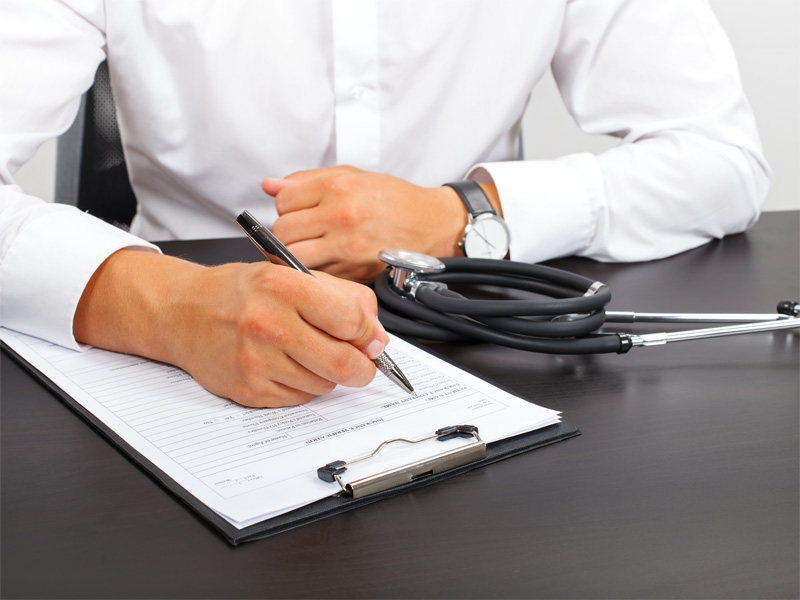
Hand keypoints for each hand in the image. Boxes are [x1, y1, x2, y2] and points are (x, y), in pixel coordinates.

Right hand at [74, 250, 388, 406]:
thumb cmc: (241, 292)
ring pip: (324, 386)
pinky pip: (298, 399)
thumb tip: (377, 337)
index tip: (369, 338)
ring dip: (327, 376)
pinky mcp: (248, 390)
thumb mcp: (292, 274)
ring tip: (308, 355)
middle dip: (362, 368)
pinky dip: (302, 387)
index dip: (368, 334)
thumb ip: (343, 298)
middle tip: (360, 364)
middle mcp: (269, 324)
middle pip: (343, 363)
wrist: (183, 312)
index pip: (351, 321)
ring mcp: (256, 361)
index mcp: (284, 287)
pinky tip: (285, 366)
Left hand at [262, 166, 468, 282]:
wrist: (431, 225)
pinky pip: (316, 275)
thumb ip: (306, 180)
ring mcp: (346, 247)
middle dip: (285, 235)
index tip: (297, 211)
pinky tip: (326, 261)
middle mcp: (340, 216)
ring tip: (309, 249)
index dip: (286, 208)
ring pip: (293, 259)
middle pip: (282, 233)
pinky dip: (315, 271)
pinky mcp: (353, 271)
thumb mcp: (351, 176)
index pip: (283, 202)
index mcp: (337, 187)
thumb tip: (269, 186)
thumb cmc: (394, 199)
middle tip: (300, 234)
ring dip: (294, 257)